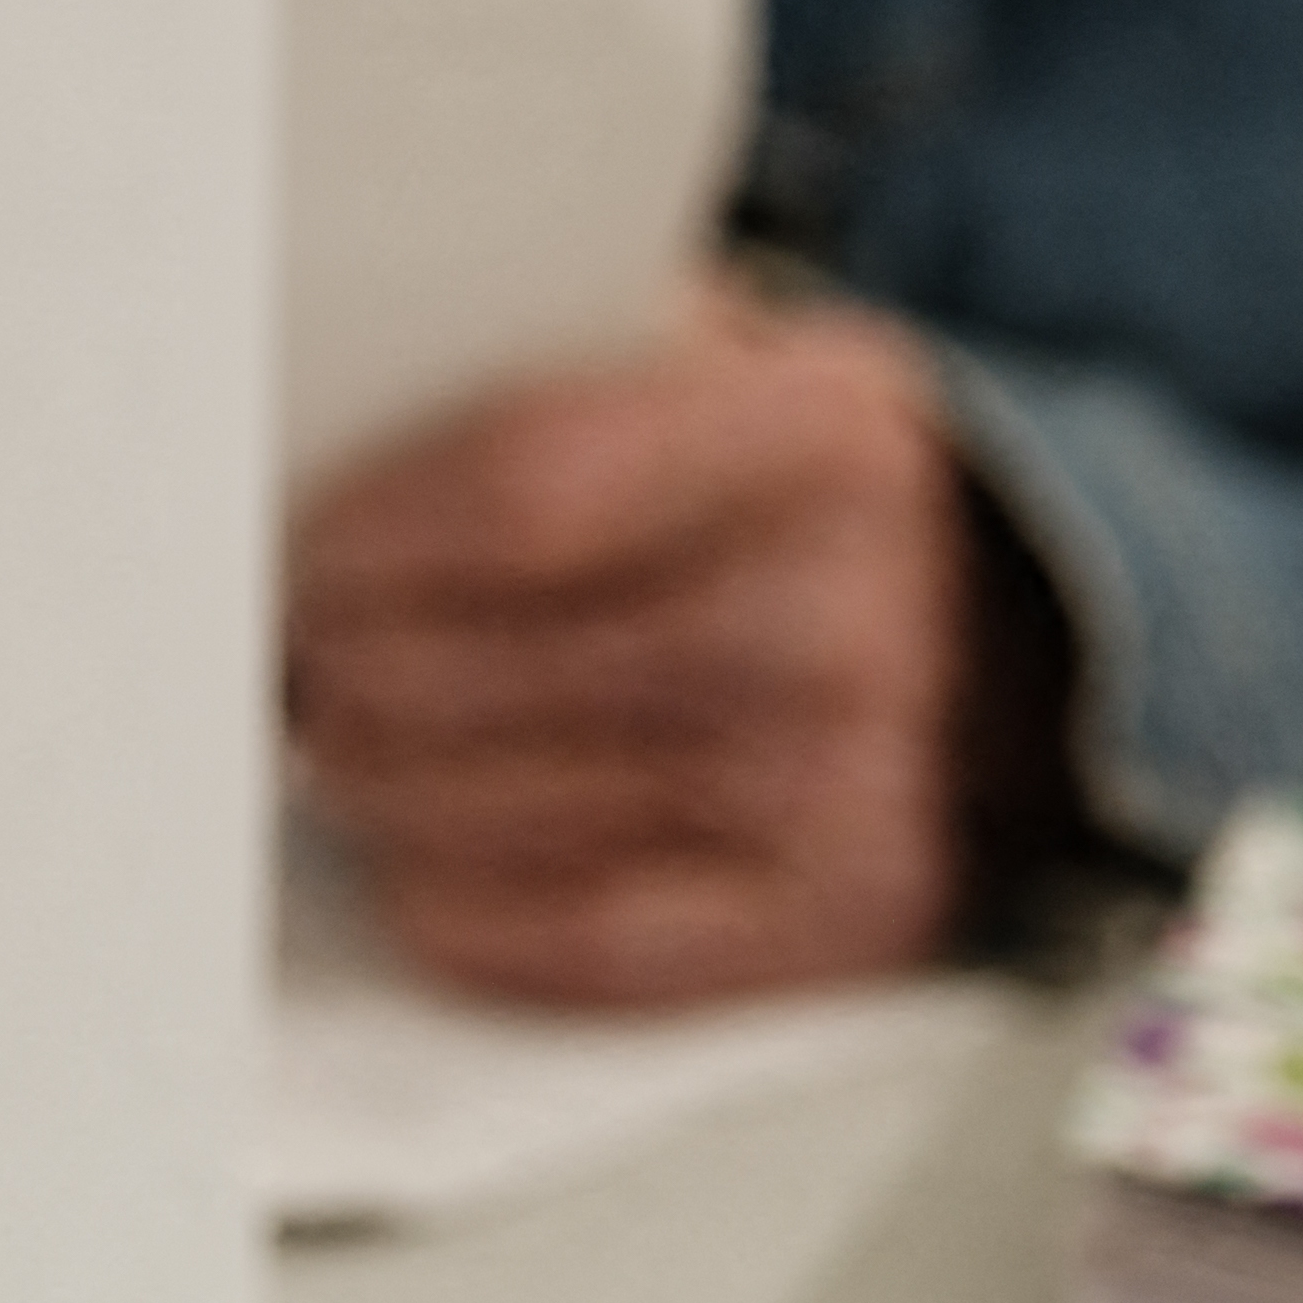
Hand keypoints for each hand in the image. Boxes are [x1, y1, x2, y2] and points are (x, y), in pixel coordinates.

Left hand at [288, 282, 976, 1009]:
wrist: (1018, 639)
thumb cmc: (811, 492)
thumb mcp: (741, 361)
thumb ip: (568, 364)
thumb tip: (321, 414)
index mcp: (823, 431)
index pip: (526, 488)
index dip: (369, 539)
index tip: (286, 555)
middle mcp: (850, 612)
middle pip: (493, 664)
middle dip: (342, 673)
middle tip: (283, 665)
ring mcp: (855, 779)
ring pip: (509, 808)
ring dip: (381, 791)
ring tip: (339, 750)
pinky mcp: (847, 915)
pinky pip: (593, 941)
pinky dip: (471, 916)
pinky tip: (420, 874)